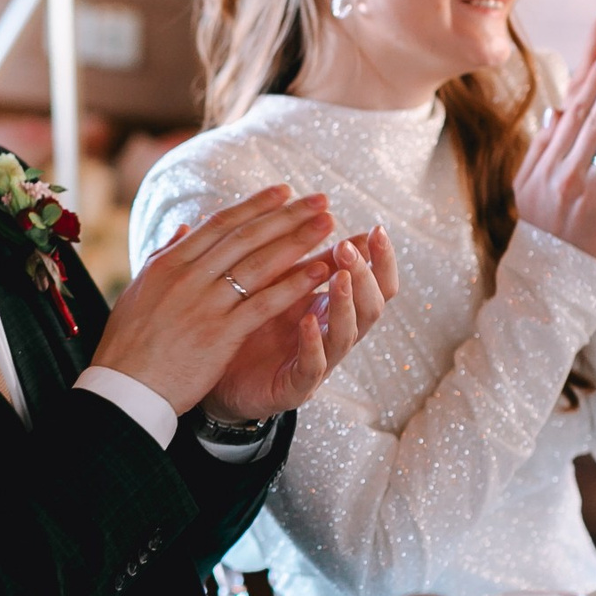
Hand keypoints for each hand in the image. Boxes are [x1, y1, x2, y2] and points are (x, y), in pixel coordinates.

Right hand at [95, 186, 339, 414]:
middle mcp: (188, 276)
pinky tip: (319, 271)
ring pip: (259, 264)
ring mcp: (204, 304)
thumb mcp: (139, 291)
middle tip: (321, 199)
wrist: (124, 388)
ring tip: (328, 225)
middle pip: (246, 237)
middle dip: (287, 216)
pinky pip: (263, 303)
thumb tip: (182, 228)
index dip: (256, 206)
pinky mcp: (219, 333)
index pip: (220, 224)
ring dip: (298, 242)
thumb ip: (162, 256)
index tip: (285, 191)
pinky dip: (293, 285)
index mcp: (169, 264)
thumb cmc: (128, 344)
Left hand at [202, 224, 398, 422]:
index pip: (373, 282)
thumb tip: (312, 208)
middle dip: (365, 275)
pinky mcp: (294, 387)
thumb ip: (293, 253)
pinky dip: (314, 344)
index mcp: (330, 306)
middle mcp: (331, 333)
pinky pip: (312, 367)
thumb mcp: (273, 282)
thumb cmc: (247, 326)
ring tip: (340, 277)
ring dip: (345, 304)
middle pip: (371, 306)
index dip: (380, 259)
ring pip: (347, 336)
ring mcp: (317, 362)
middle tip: (347, 247)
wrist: (215, 377)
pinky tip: (308, 320)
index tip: (377, 229)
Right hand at [514, 51, 595, 265]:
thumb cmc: (542, 227)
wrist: (552, 278)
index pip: (571, 117)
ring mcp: (589, 194)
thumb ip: (542, 148)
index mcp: (544, 167)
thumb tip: (558, 110)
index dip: (591, 85)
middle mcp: (565, 176)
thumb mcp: (528, 187)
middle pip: (592, 122)